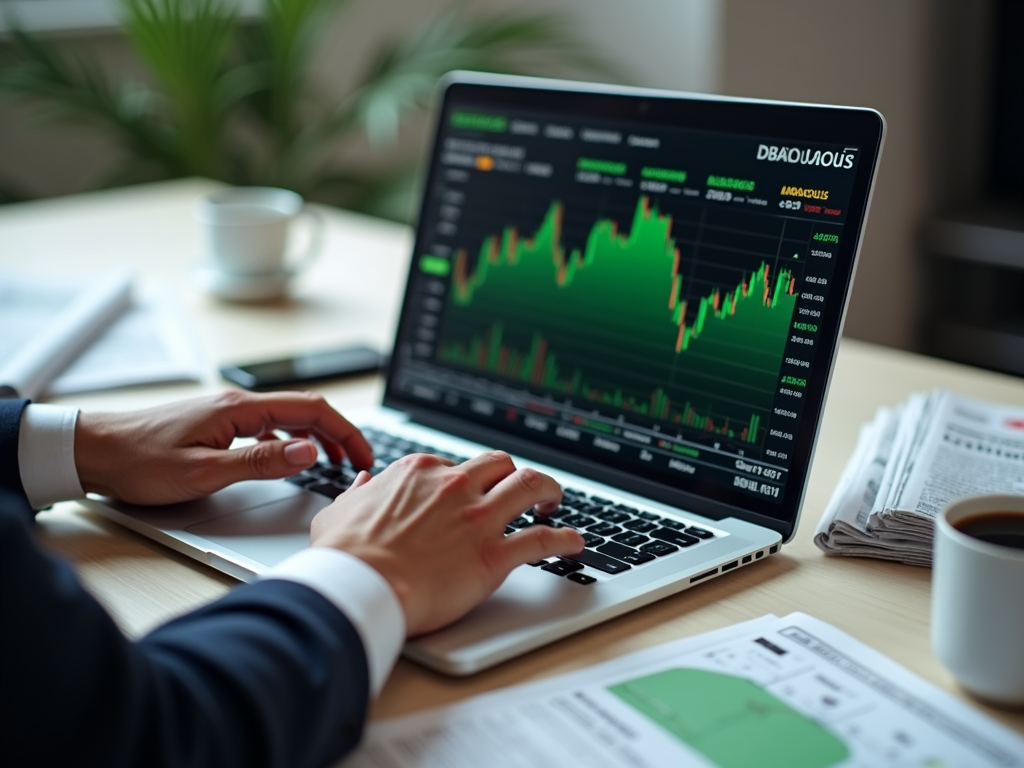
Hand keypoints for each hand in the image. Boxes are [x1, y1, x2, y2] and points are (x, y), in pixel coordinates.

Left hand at [74, 390, 372, 504]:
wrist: (93, 451)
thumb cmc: (138, 461)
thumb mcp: (204, 471)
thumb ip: (260, 461)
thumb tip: (308, 451)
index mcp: (239, 409)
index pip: (311, 409)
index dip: (345, 432)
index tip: (363, 455)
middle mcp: (236, 404)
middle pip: (305, 410)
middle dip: (339, 434)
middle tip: (357, 463)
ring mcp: (227, 413)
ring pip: (288, 417)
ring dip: (317, 436)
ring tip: (334, 462)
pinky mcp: (217, 424)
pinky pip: (268, 425)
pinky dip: (292, 438)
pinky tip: (292, 455)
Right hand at [310, 451, 584, 636]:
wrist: (359, 587)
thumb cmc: (345, 556)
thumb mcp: (338, 512)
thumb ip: (357, 495)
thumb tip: (364, 484)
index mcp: (419, 473)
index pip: (456, 466)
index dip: (466, 482)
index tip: (470, 496)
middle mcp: (454, 487)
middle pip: (500, 465)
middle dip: (512, 474)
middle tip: (519, 490)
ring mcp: (477, 519)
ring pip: (531, 486)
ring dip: (549, 491)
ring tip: (555, 501)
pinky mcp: (493, 555)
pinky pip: (542, 540)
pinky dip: (564, 540)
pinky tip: (573, 544)